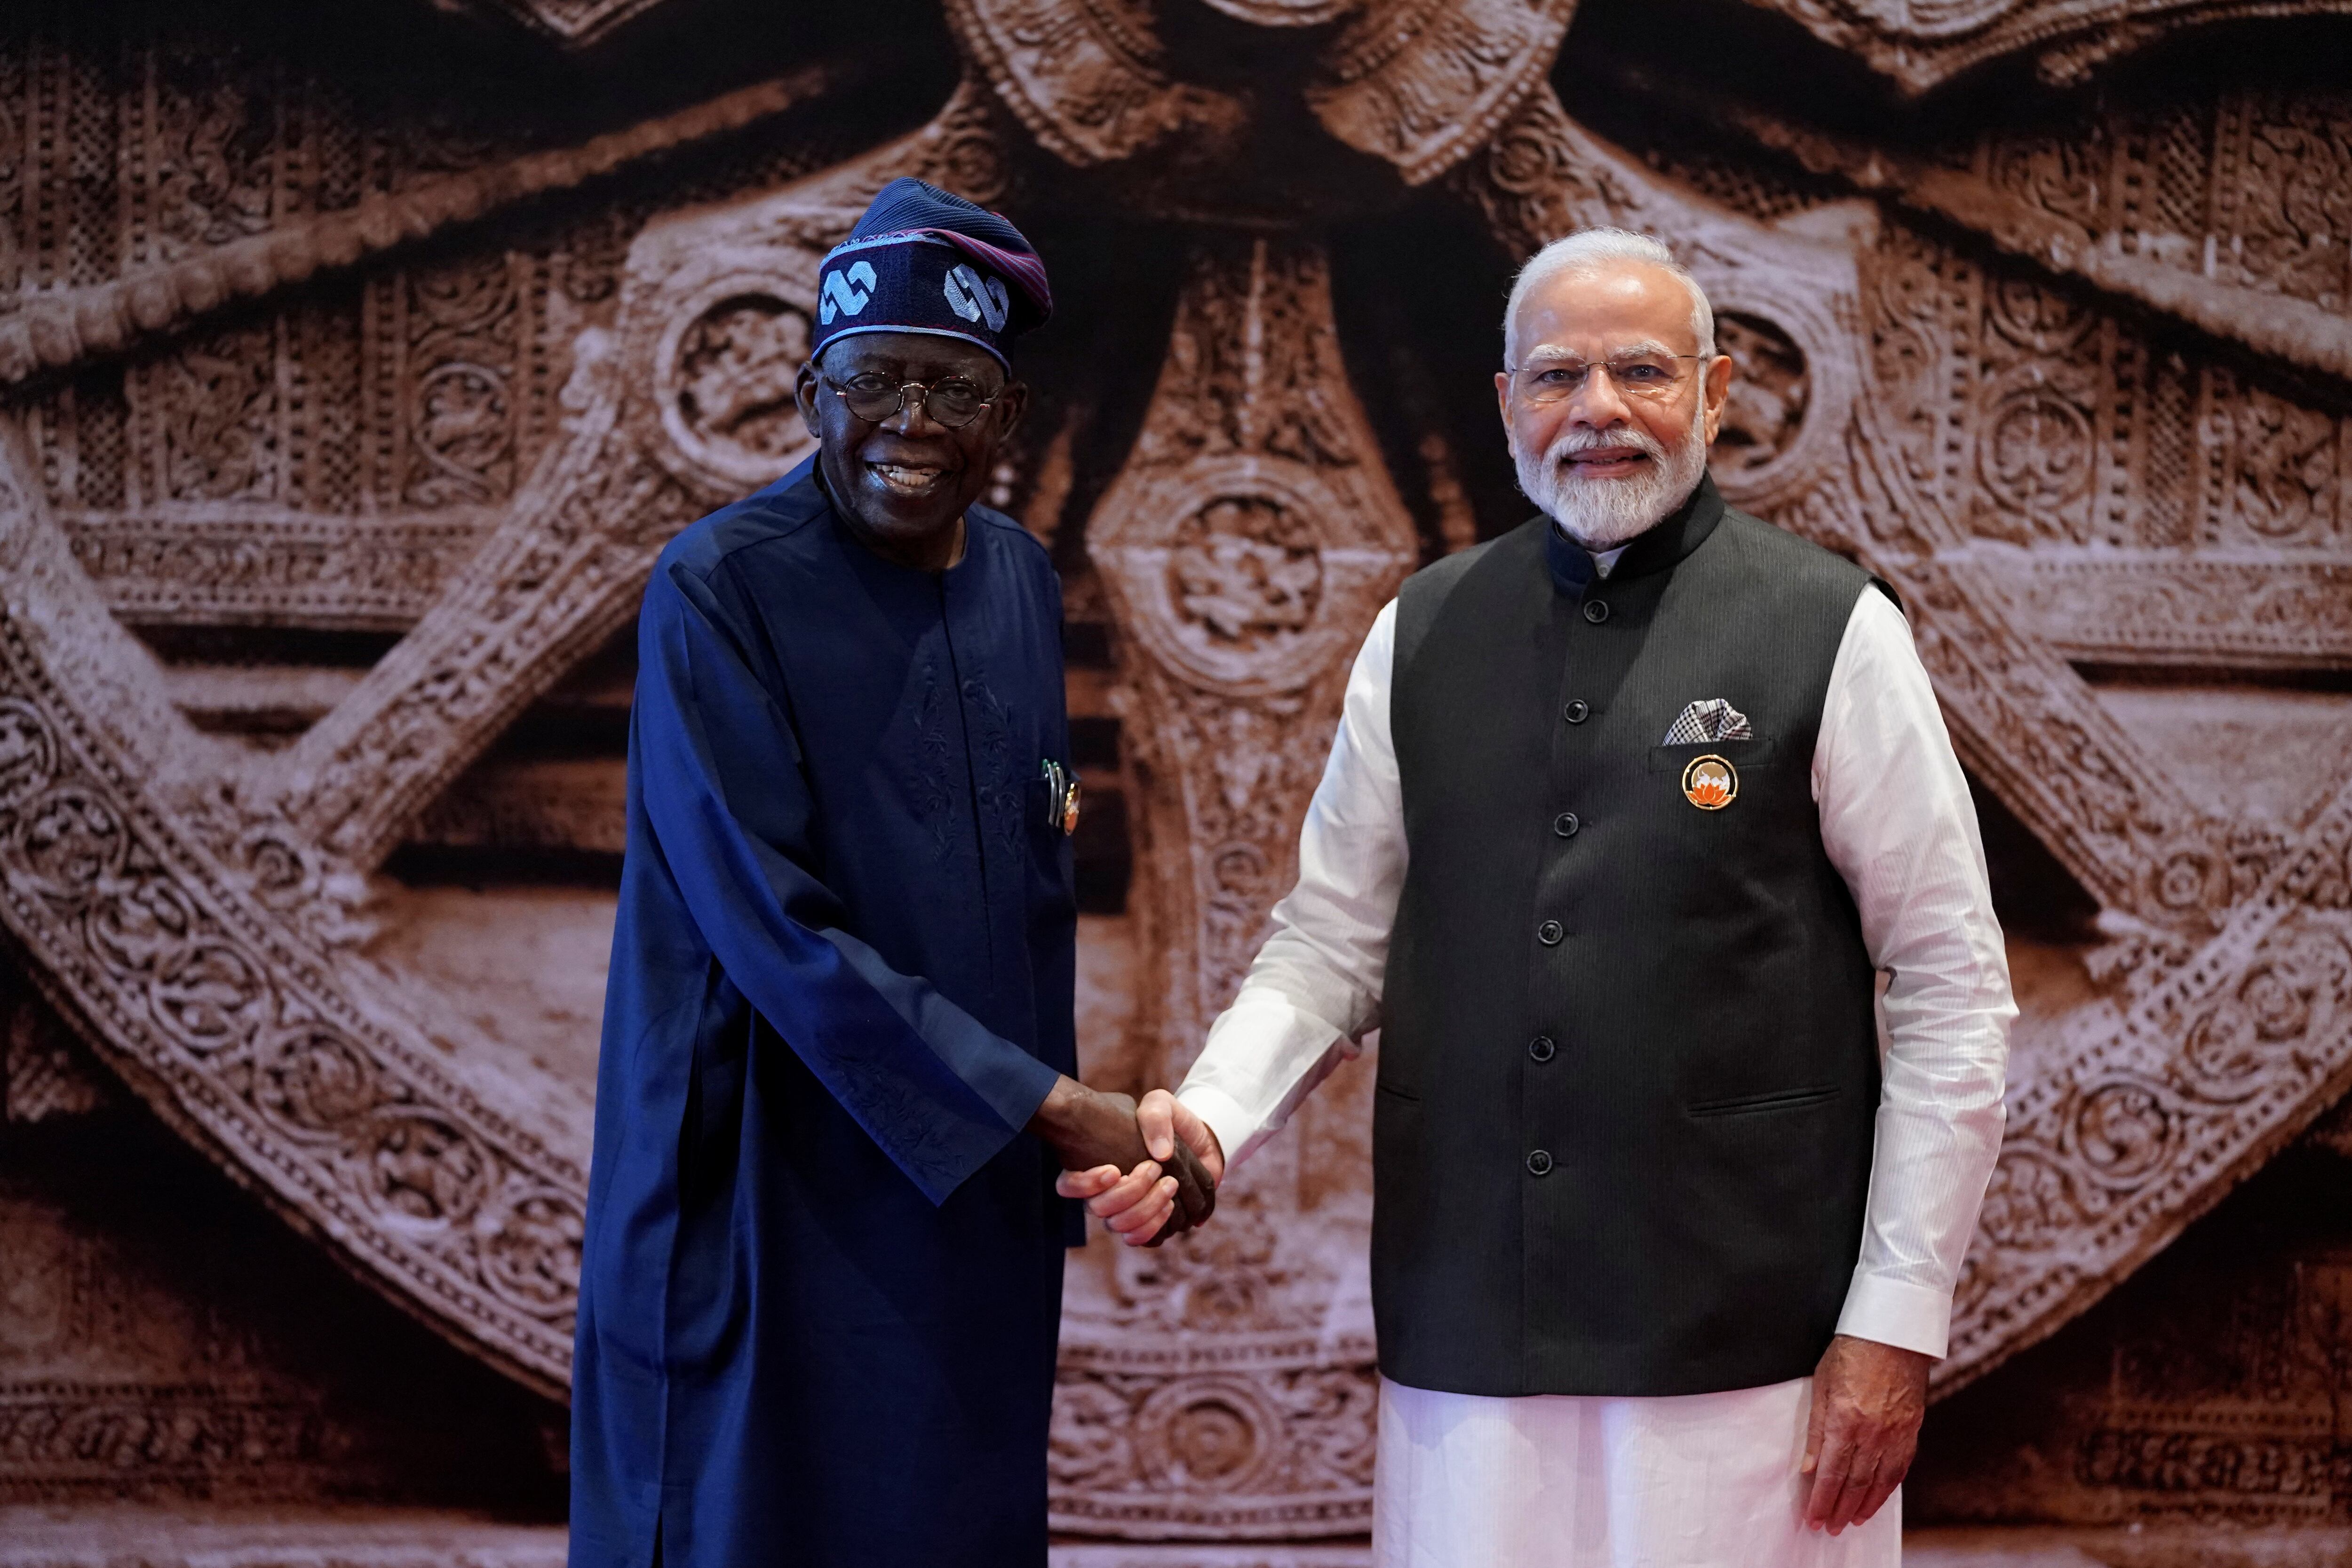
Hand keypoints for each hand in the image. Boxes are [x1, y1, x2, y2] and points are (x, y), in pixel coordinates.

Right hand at [1057, 1088, 1225, 1246]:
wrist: (1196, 1143)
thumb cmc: (1168, 1123)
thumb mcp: (1162, 1105)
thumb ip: (1156, 1117)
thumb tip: (1158, 1154)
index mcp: (1094, 1163)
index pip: (1068, 1185)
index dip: (1085, 1184)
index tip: (1114, 1170)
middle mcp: (1101, 1192)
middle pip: (1098, 1209)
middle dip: (1130, 1191)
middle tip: (1155, 1169)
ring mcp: (1120, 1211)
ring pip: (1118, 1226)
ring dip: (1146, 1208)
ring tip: (1170, 1184)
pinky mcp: (1142, 1224)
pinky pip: (1137, 1239)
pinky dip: (1153, 1226)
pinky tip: (1169, 1206)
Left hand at [1800, 1334, 1929, 1533]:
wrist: (1894, 1332)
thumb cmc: (1851, 1351)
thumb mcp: (1821, 1384)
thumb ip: (1816, 1429)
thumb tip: (1808, 1467)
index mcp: (1846, 1420)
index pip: (1831, 1472)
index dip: (1822, 1500)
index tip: (1814, 1519)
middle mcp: (1873, 1432)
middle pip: (1855, 1482)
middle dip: (1840, 1509)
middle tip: (1830, 1528)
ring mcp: (1896, 1432)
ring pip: (1880, 1481)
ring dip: (1865, 1505)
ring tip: (1853, 1521)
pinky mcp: (1912, 1428)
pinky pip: (1900, 1467)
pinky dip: (1889, 1487)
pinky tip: (1879, 1497)